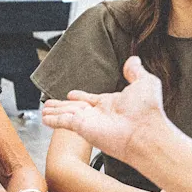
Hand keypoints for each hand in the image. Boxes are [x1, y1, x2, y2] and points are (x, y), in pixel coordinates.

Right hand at [41, 56, 172, 165]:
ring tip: (44, 111)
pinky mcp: (82, 127)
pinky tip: (45, 119)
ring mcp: (89, 121)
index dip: (80, 97)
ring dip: (54, 112)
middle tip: (50, 104)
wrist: (145, 132)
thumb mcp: (145, 82)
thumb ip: (136, 71)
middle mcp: (98, 114)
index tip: (71, 94)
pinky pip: (63, 122)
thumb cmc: (148, 111)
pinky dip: (53, 120)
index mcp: (111, 103)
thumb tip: (133, 59)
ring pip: (66, 114)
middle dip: (61, 105)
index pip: (90, 99)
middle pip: (75, 108)